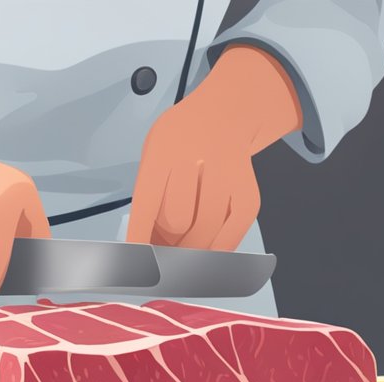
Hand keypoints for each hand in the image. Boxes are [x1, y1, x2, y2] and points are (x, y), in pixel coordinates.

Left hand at [127, 46, 302, 250]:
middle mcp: (197, 159)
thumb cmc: (182, 142)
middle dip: (167, 244)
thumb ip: (151, 196)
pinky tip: (208, 255)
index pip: (147, 203)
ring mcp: (227, 175)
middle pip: (178, 220)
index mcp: (164, 150)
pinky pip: (233, 232)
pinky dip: (219, 250)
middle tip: (163, 251)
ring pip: (205, 230)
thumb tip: (148, 248)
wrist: (227, 114)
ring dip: (191, 251)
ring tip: (182, 253)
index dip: (140, 237)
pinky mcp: (248, 192)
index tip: (135, 264)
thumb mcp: (156, 154)